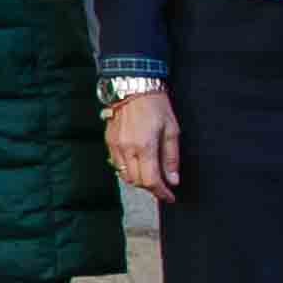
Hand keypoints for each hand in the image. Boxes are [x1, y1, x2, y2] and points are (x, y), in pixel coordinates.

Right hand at [105, 82, 181, 203]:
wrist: (133, 86)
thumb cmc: (155, 105)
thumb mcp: (172, 130)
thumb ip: (171, 157)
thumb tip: (173, 179)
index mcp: (145, 146)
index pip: (151, 181)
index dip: (161, 192)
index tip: (169, 197)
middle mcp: (127, 149)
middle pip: (136, 181)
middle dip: (150, 187)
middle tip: (162, 186)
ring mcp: (115, 145)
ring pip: (124, 175)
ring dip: (138, 180)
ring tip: (150, 175)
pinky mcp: (109, 141)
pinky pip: (116, 164)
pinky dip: (127, 169)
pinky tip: (137, 163)